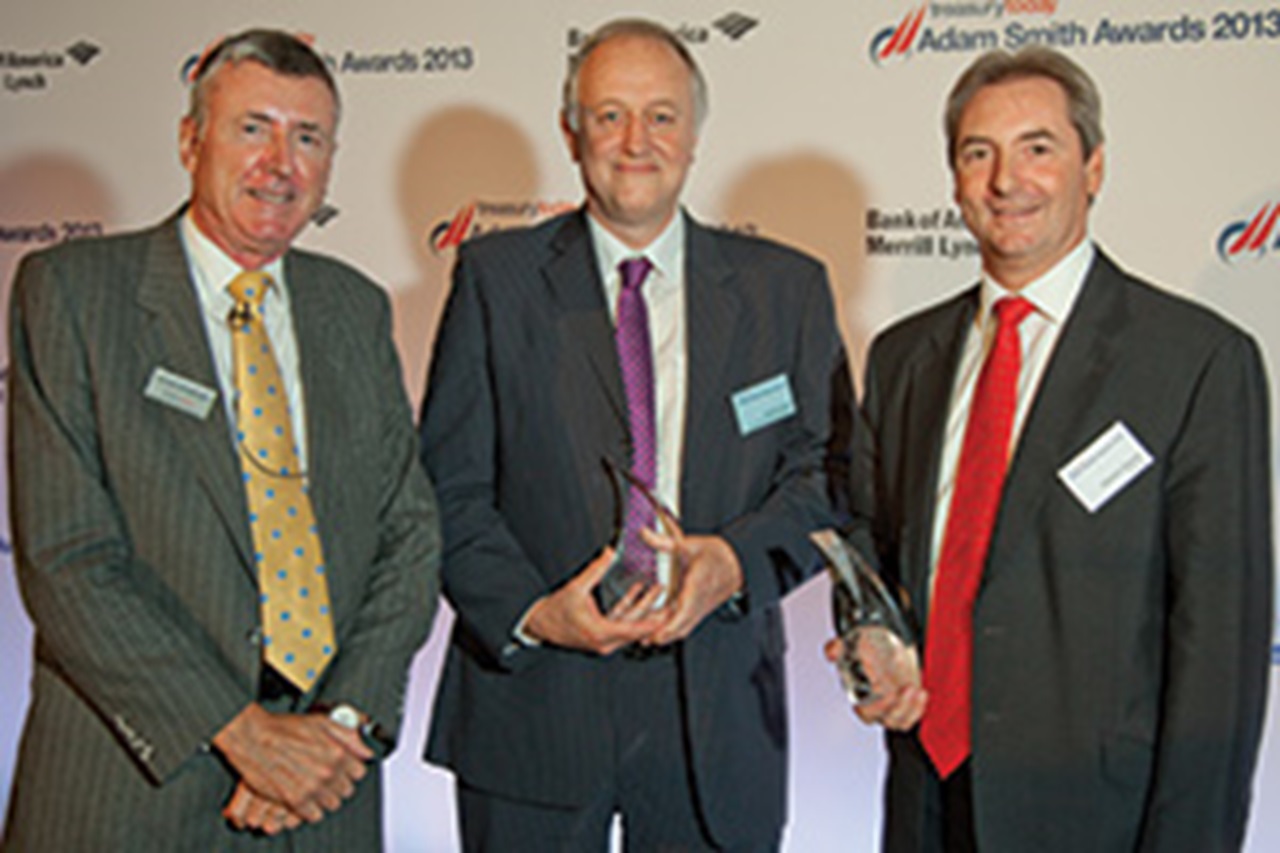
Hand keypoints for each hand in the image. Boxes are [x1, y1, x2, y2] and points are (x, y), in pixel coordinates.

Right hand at [213, 704, 372, 824]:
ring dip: (327, 797)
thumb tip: (366, 748)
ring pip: (333, 804)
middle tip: (328, 777)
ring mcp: (312, 789)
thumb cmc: (284, 728)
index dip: (351, 768)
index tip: (345, 767)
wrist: (254, 738)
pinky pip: (314, 815)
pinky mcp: (294, 801)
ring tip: (317, 787)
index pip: (359, 772)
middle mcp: (328, 773)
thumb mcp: (322, 722)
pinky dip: (312, 809)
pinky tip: (306, 797)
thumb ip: (348, 735)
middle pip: (347, 789)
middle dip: (340, 783)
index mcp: (337, 753)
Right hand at [523, 547, 668, 654]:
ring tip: (658, 592)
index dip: (651, 622)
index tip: (667, 616)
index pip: (632, 629)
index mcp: (599, 632)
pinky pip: (621, 623)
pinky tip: (638, 592)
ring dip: (645, 610)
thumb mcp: (576, 588)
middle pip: (636, 629)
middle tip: (672, 603)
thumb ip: (595, 571)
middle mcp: (604, 641)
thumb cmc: (555, 612)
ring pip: (630, 626)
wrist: (540, 624)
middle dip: (655, 615)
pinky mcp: (601, 637)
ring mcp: (603, 641)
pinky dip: (630, 609)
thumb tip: (609, 554)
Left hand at [642, 522, 743, 645]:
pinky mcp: (700, 610)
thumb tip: (644, 534)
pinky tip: (658, 631)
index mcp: (697, 587)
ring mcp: (700, 608)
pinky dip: (672, 629)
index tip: (656, 634)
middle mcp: (699, 602)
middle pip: (681, 628)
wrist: (735, 562)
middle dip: (662, 636)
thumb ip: (664, 542)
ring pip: (683, 629)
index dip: (669, 627)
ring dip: (666, 635)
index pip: (684, 613)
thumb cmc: (715, 555)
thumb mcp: (688, 545)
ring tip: (646, 638)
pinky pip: (686, 625)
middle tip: (642, 639)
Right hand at [824, 637, 927, 729]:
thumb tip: (832, 652)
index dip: (877, 707)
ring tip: (916, 690)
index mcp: (860, 699)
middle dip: (899, 708)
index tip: (885, 691)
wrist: (883, 646)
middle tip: (905, 688)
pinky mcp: (908, 705)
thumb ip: (836, 649)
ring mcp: (893, 708)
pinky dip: (919, 708)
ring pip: (902, 721)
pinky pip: (914, 716)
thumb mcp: (848, 646)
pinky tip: (921, 693)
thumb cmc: (865, 649)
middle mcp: (877, 708)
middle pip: (887, 720)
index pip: (867, 713)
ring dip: (911, 709)